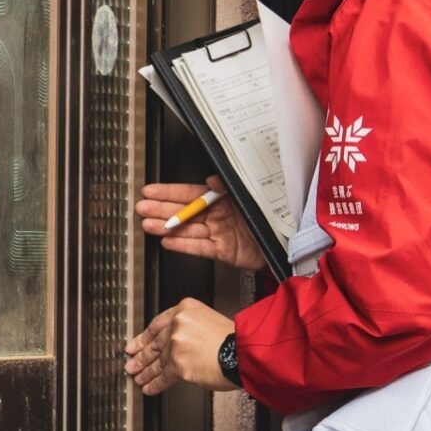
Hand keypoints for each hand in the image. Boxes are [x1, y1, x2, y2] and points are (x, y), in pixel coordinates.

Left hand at [123, 298, 238, 395]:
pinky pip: (163, 376)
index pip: (156, 325)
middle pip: (154, 344)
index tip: (135, 345)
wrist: (244, 353)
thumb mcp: (208, 321)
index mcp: (184, 309)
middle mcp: (178, 325)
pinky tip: (148, 387)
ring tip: (138, 377)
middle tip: (131, 363)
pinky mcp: (178, 364)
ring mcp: (176, 344)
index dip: (143, 338)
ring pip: (157, 361)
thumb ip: (188, 329)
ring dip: (146, 372)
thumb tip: (174, 344)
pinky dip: (155, 384)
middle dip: (141, 356)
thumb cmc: (234, 341)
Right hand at [135, 177, 267, 271]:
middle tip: (142, 209)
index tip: (150, 191)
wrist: (288, 242)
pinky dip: (182, 245)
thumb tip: (210, 180)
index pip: (189, 194)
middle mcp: (218, 215)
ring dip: (166, 228)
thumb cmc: (272, 215)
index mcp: (222, 198)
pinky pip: (198, 247)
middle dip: (160, 210)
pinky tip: (167, 241)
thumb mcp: (248, 193)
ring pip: (186, 230)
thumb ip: (227, 186)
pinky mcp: (222, 250)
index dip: (168, 193)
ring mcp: (219, 233)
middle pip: (183, 212)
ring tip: (148, 225)